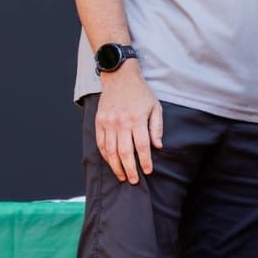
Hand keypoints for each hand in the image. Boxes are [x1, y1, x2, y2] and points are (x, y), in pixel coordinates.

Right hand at [94, 64, 162, 183]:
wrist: (120, 77)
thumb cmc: (141, 93)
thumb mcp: (155, 107)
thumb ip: (156, 127)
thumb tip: (158, 146)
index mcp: (137, 119)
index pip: (142, 146)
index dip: (145, 161)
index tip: (148, 171)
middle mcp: (121, 122)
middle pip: (125, 152)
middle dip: (130, 169)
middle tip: (134, 180)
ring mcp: (108, 123)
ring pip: (110, 151)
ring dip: (116, 166)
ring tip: (122, 176)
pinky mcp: (99, 122)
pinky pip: (101, 143)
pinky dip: (105, 155)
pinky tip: (111, 163)